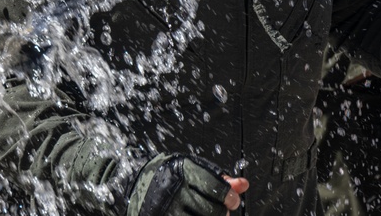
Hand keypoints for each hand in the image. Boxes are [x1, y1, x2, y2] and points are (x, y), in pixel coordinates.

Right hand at [127, 153, 248, 215]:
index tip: (232, 202)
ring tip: (205, 213)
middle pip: (210, 210)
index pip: (214, 187)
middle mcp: (174, 190)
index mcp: (183, 171)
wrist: (136, 182)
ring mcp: (167, 209)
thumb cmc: (172, 175)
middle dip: (221, 213)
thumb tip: (243, 185)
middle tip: (222, 211)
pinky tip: (195, 215)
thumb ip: (219, 179)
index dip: (229, 197)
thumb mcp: (194, 170)